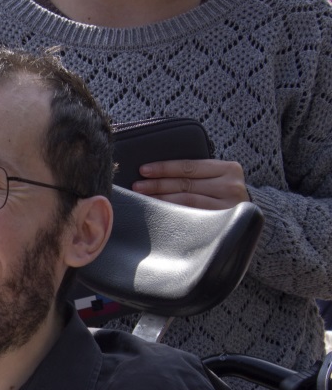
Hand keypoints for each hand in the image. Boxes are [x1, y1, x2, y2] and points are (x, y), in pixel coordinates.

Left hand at [131, 159, 248, 209]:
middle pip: (186, 184)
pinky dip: (172, 212)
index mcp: (229, 169)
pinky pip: (191, 215)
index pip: (189, 167)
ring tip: (143, 198)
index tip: (144, 170)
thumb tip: (157, 172)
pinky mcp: (223, 222)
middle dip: (158, 184)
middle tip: (138, 186)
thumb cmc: (224, 194)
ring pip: (187, 200)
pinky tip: (159, 211)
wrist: (250, 218)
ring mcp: (228, 206)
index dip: (165, 168)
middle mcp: (231, 186)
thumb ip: (198, 173)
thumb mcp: (218, 178)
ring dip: (161, 199)